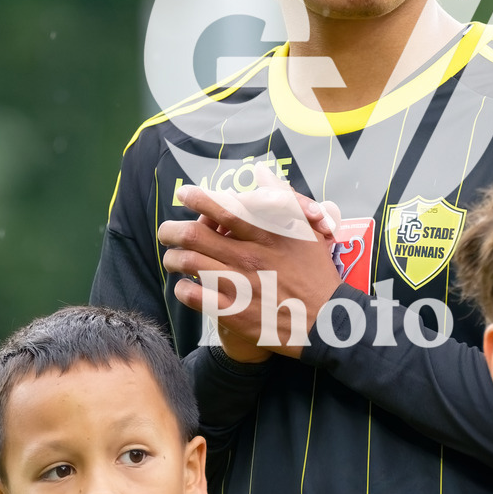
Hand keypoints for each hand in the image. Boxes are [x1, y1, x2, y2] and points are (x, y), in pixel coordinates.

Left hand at [159, 179, 341, 359]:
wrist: (326, 322)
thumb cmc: (316, 273)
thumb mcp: (307, 230)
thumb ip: (282, 198)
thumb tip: (262, 171)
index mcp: (266, 235)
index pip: (223, 209)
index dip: (198, 198)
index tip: (184, 194)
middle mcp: (250, 257)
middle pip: (196, 236)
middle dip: (172, 230)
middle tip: (166, 231)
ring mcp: (240, 285)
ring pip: (190, 264)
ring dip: (174, 258)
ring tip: (172, 258)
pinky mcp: (234, 313)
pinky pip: (195, 296)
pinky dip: (183, 288)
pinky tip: (184, 285)